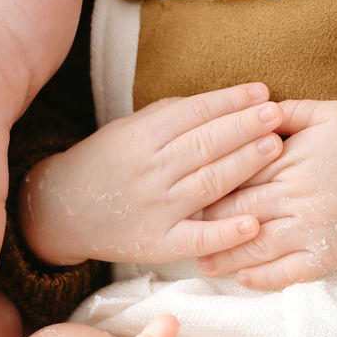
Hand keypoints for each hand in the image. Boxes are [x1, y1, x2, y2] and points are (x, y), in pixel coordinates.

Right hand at [19, 86, 285, 265]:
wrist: (59, 211)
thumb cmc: (104, 163)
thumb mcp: (128, 128)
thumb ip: (169, 115)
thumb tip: (221, 102)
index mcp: (142, 137)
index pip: (194, 113)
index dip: (230, 101)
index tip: (262, 93)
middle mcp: (150, 171)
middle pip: (206, 144)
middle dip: (246, 127)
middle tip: (277, 115)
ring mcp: (155, 209)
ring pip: (208, 183)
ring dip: (245, 164)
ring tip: (276, 148)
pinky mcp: (158, 244)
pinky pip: (197, 238)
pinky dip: (226, 232)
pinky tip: (254, 223)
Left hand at [198, 99, 336, 288]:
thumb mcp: (331, 112)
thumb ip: (287, 113)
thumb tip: (251, 111)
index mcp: (294, 157)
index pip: (238, 171)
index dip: (209, 182)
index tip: (184, 187)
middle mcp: (299, 195)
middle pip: (239, 210)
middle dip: (206, 220)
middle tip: (176, 227)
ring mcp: (313, 229)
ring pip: (255, 245)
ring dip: (224, 254)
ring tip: (200, 261)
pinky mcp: (330, 257)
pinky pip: (287, 272)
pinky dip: (261, 277)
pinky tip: (241, 277)